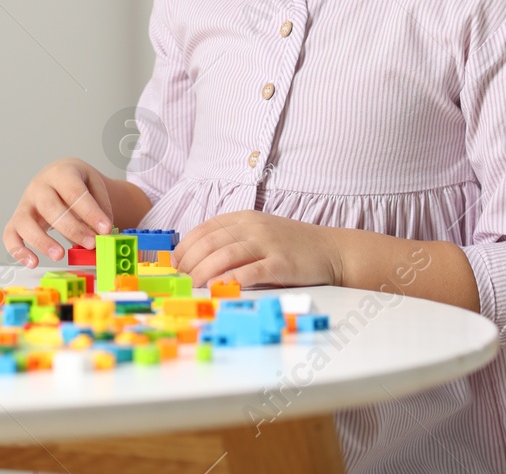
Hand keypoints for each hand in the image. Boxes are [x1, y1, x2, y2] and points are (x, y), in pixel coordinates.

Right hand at [3, 158, 115, 267]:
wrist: (58, 177)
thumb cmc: (77, 184)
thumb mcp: (94, 185)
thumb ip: (100, 207)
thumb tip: (102, 233)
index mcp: (61, 173)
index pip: (74, 192)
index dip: (90, 212)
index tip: (106, 229)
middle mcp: (38, 187)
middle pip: (50, 207)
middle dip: (71, 228)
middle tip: (90, 243)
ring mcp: (24, 203)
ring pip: (24, 221)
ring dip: (42, 241)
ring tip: (60, 255)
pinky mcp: (16, 220)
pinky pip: (9, 235)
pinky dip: (18, 250)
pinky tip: (33, 262)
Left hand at [173, 210, 343, 289]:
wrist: (331, 250)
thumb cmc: (291, 246)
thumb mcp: (259, 233)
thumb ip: (233, 241)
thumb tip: (198, 259)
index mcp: (244, 218)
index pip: (205, 229)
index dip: (185, 246)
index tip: (174, 263)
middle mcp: (253, 227)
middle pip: (211, 242)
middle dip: (190, 261)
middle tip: (179, 278)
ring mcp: (268, 243)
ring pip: (226, 255)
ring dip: (204, 271)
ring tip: (192, 285)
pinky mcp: (281, 263)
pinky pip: (251, 270)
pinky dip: (231, 279)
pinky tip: (218, 287)